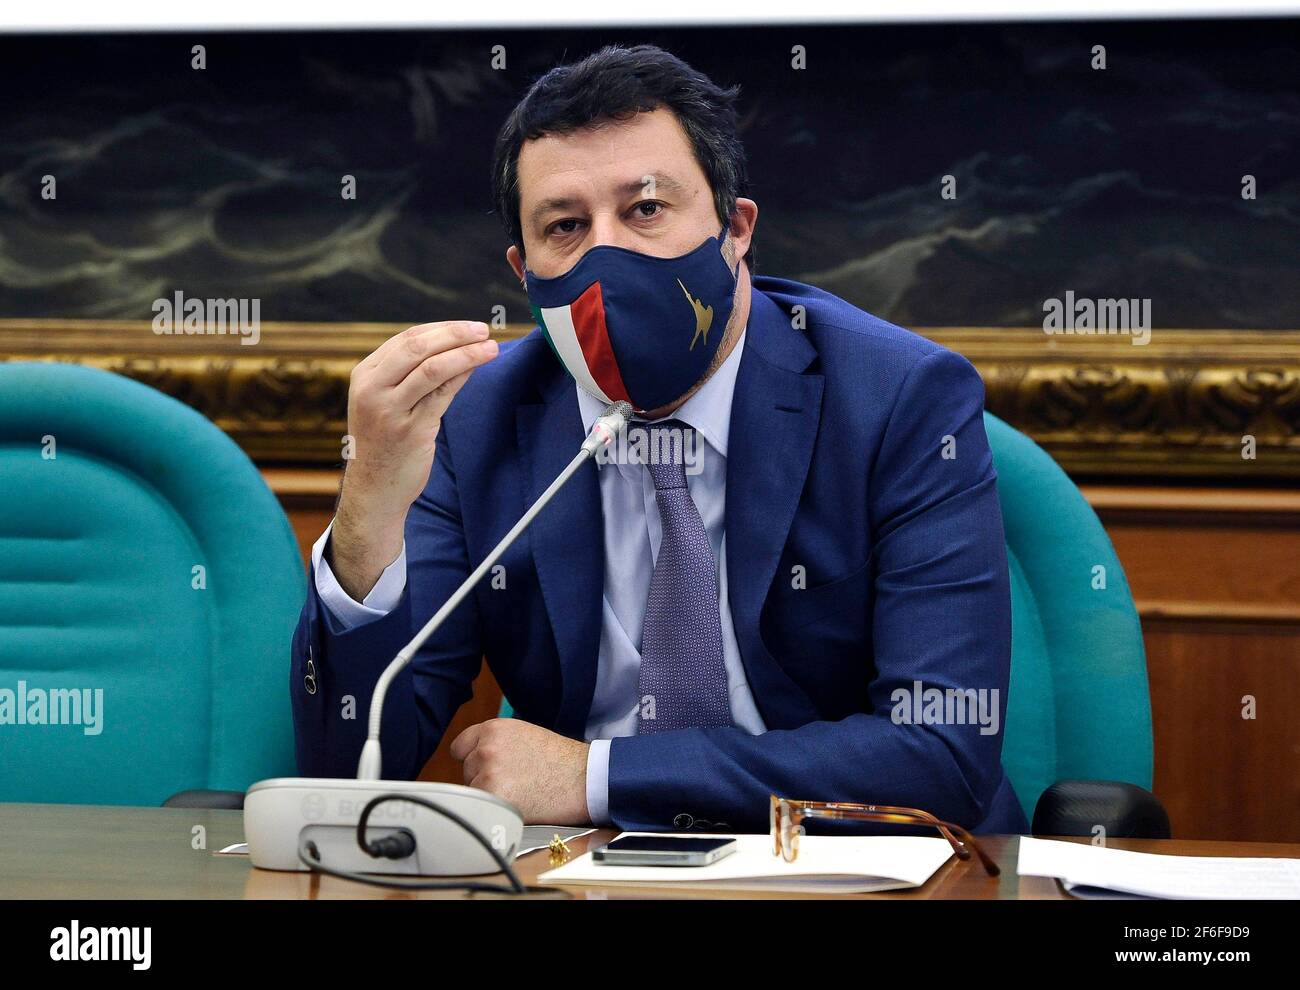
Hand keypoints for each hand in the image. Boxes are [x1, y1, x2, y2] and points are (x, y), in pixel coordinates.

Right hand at [329, 321, 497, 598]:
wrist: (374, 490)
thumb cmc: (385, 443)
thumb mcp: (389, 402)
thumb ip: (415, 375)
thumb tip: (458, 346)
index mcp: (364, 375)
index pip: (406, 339)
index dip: (441, 328)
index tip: (468, 327)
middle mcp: (373, 389)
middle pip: (418, 347)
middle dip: (455, 334)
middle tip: (483, 330)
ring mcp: (390, 410)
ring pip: (432, 368)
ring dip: (465, 353)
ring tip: (491, 347)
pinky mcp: (411, 431)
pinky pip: (442, 395)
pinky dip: (462, 377)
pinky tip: (478, 368)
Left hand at [449, 719, 590, 824]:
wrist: (585, 779)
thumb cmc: (561, 761)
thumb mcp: (524, 735)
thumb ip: (495, 743)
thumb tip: (471, 759)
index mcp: (494, 728)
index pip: (459, 748)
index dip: (473, 760)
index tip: (486, 768)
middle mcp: (487, 747)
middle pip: (466, 772)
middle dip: (484, 778)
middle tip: (516, 781)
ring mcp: (489, 772)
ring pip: (473, 792)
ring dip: (490, 796)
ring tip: (521, 792)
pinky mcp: (495, 797)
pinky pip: (481, 811)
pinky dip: (495, 813)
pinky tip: (518, 806)